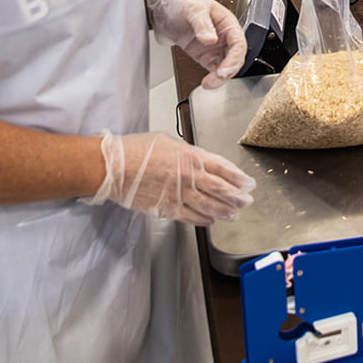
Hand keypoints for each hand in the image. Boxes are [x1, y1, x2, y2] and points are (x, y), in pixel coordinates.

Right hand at [89, 131, 254, 224]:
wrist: (115, 167)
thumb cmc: (137, 150)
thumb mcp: (169, 142)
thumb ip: (187, 152)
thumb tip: (197, 159)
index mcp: (191, 156)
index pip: (222, 168)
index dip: (237, 177)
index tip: (247, 182)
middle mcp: (189, 176)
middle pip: (220, 189)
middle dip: (236, 196)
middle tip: (247, 201)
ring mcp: (179, 194)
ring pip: (209, 205)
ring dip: (224, 211)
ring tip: (234, 214)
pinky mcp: (167, 209)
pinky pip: (191, 216)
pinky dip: (203, 219)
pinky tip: (211, 220)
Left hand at [147, 0, 244, 87]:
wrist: (163, 8)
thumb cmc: (182, 0)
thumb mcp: (193, 9)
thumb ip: (202, 24)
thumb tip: (211, 40)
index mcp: (227, 22)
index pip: (238, 43)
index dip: (235, 58)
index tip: (225, 69)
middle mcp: (224, 36)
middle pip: (235, 57)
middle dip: (228, 70)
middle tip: (217, 78)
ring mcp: (214, 47)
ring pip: (226, 67)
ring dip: (221, 78)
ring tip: (209, 84)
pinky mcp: (204, 55)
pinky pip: (214, 70)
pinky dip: (213, 79)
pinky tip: (207, 83)